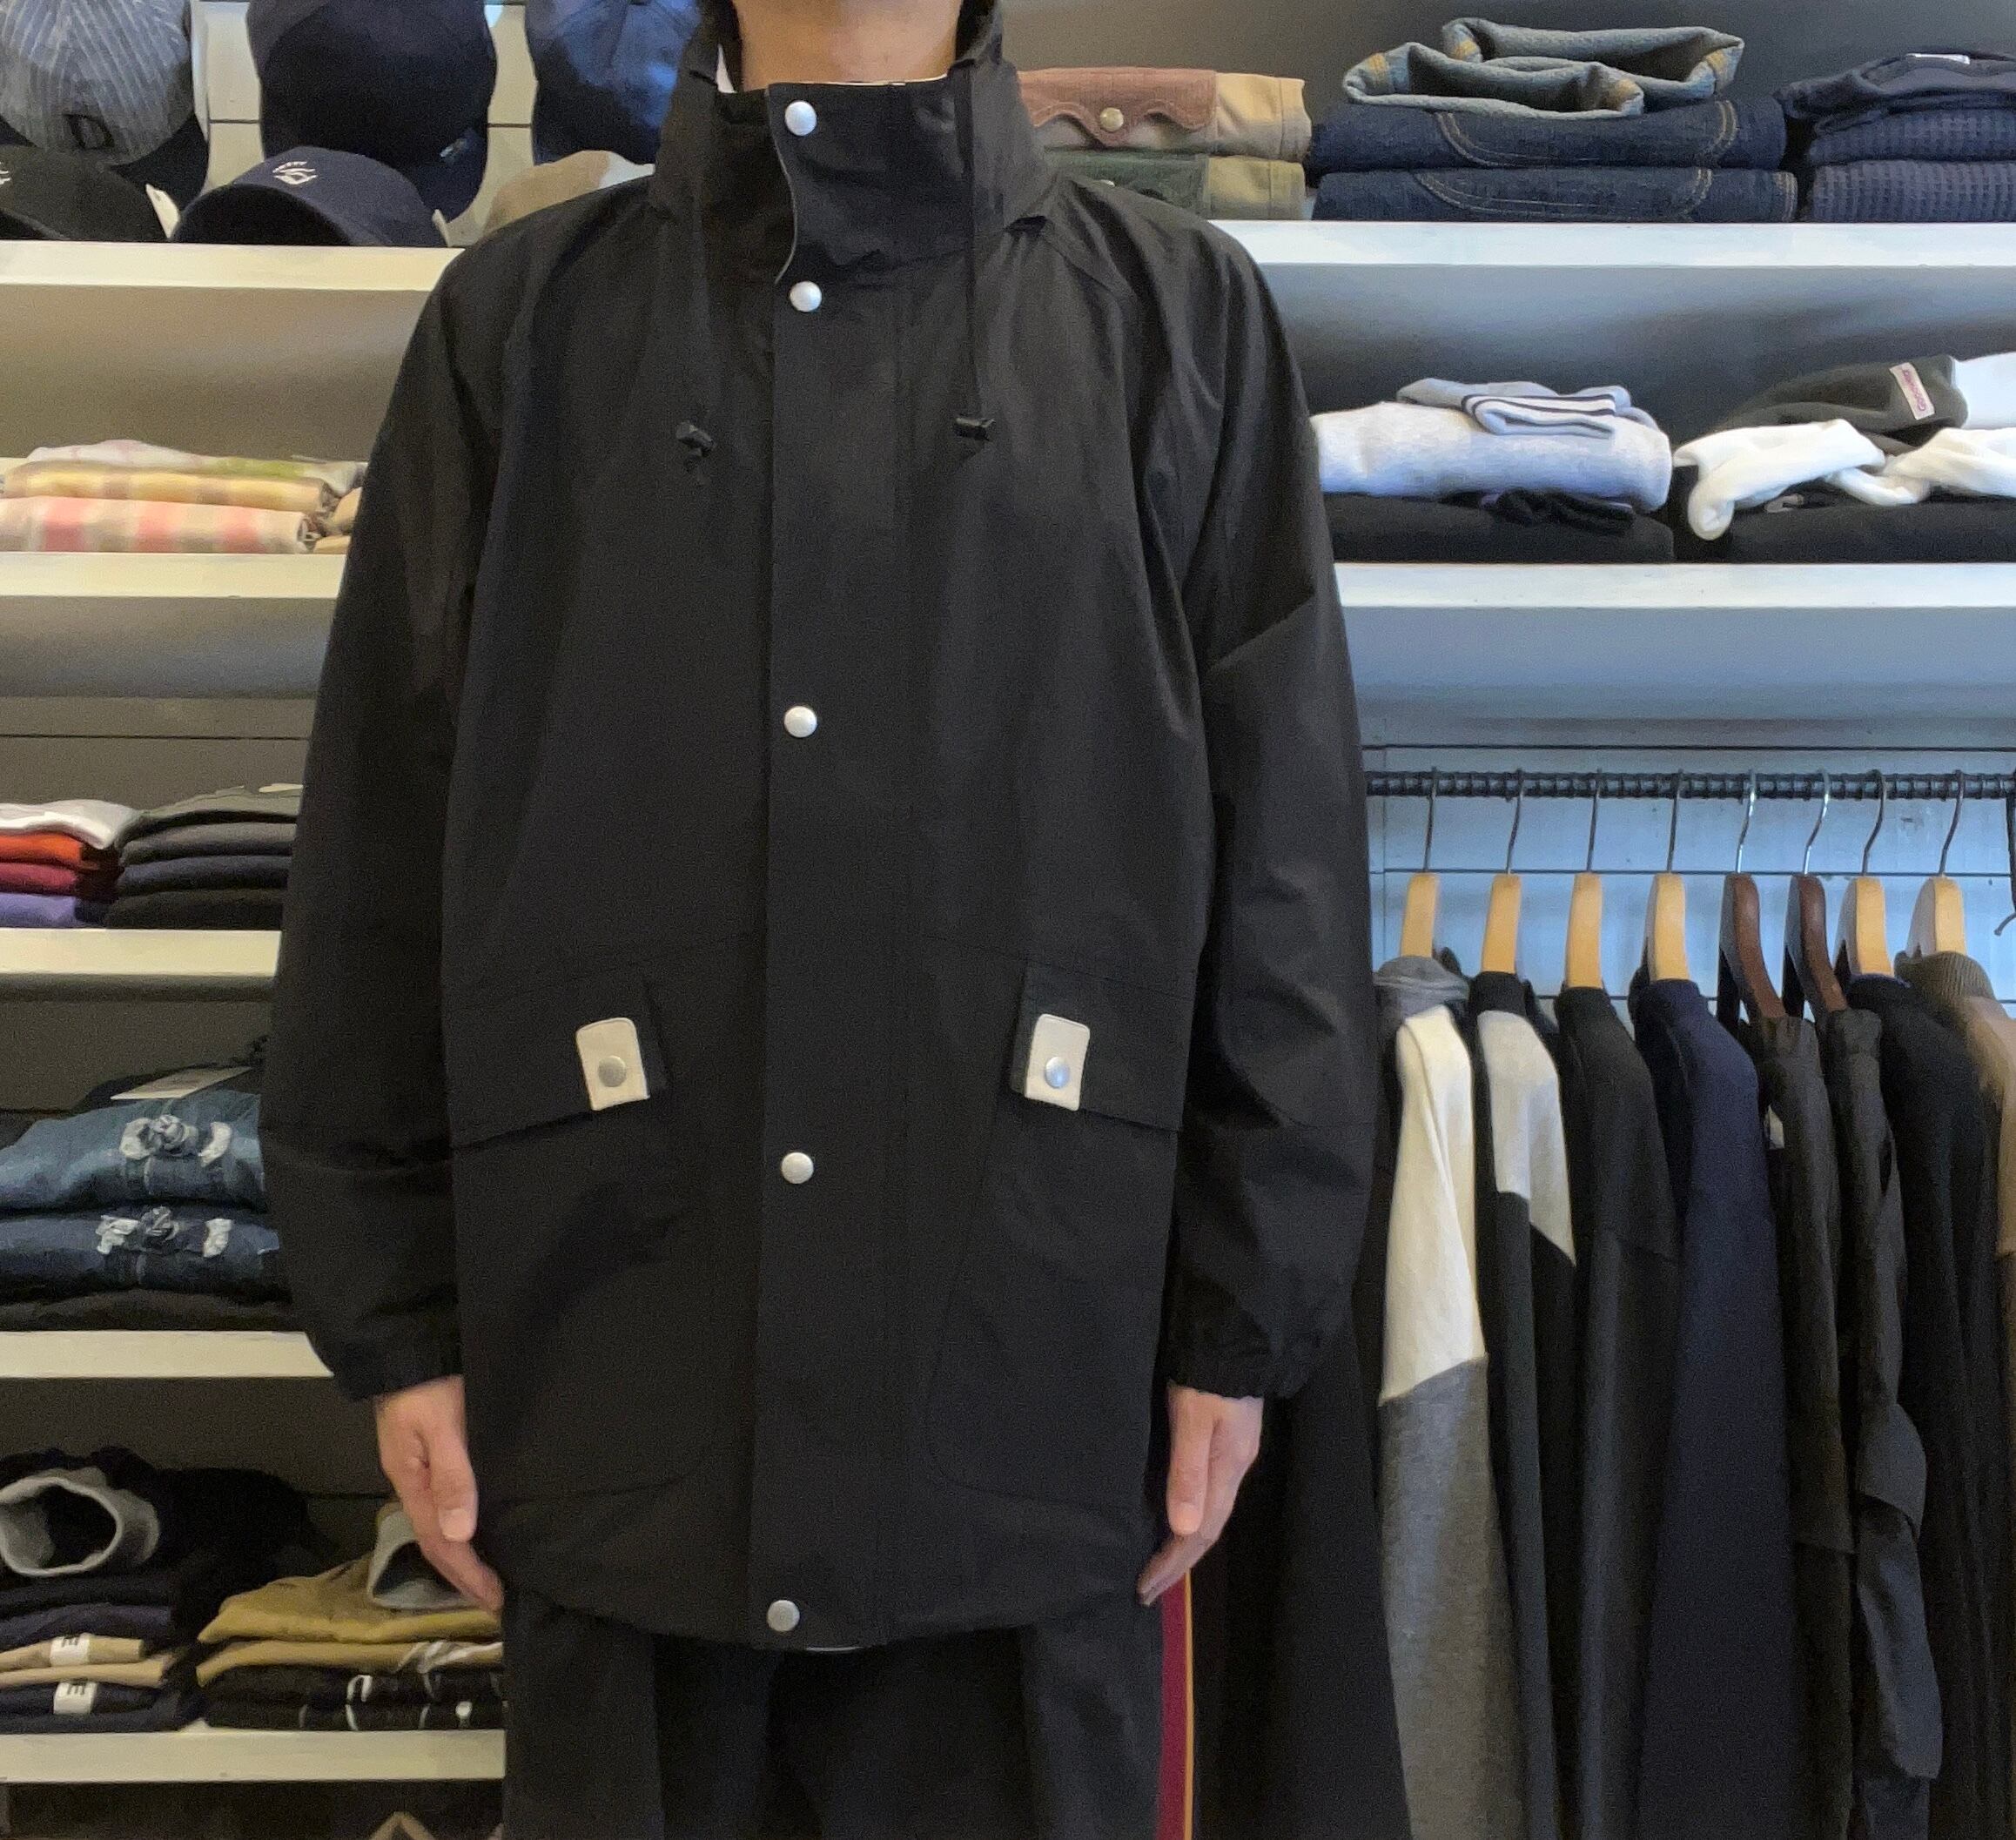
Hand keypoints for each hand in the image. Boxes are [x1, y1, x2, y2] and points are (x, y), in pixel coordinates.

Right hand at [373, 1375, 503, 1613]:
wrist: (411, 1348)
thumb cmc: (430, 1385)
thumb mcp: (442, 1426)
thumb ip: (453, 1476)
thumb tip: (462, 1533)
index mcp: (413, 1484)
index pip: (441, 1543)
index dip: (469, 1575)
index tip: (497, 1600)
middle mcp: (416, 1486)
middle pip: (440, 1543)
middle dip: (467, 1576)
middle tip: (500, 1602)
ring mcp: (424, 1473)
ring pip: (445, 1527)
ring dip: (467, 1556)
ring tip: (495, 1579)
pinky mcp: (437, 1458)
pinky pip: (451, 1505)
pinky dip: (468, 1528)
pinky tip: (484, 1532)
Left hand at [1137, 1385, 1262, 1605]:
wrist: (1234, 1334)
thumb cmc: (1208, 1377)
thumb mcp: (1194, 1420)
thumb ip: (1187, 1471)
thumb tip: (1180, 1529)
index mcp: (1226, 1470)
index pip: (1199, 1533)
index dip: (1172, 1563)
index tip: (1144, 1587)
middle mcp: (1231, 1469)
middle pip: (1206, 1529)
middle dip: (1177, 1563)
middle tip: (1146, 1589)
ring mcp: (1230, 1455)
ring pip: (1207, 1512)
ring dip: (1182, 1542)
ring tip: (1157, 1563)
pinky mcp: (1224, 1439)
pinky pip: (1205, 1493)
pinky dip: (1186, 1515)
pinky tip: (1171, 1516)